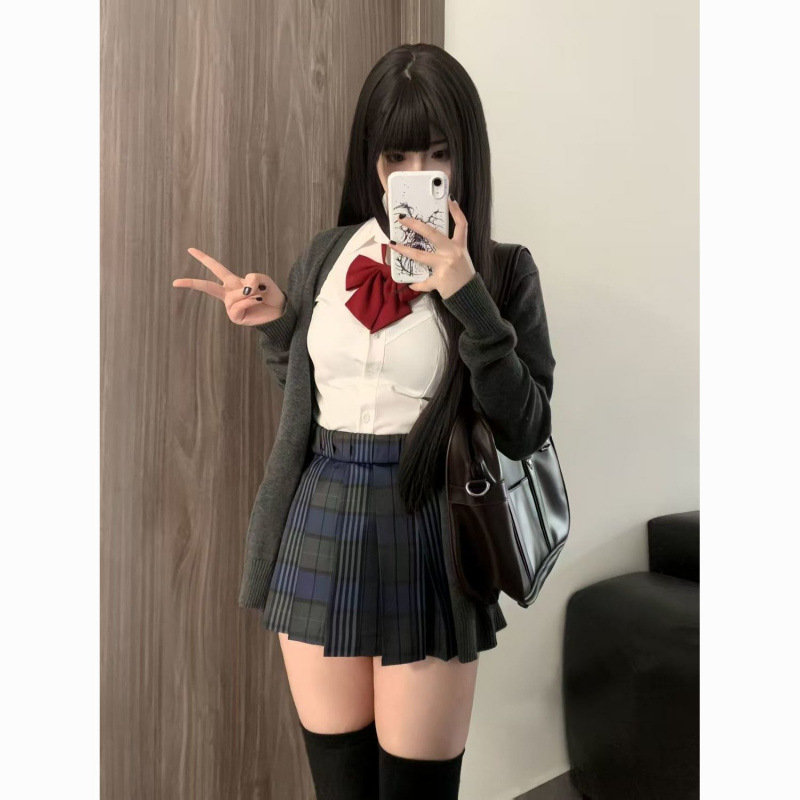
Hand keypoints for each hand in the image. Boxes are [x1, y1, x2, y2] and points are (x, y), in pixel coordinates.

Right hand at [172, 248, 286, 325]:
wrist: (280, 311)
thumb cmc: (270, 294)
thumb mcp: (262, 279)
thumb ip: (251, 278)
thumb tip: (243, 289)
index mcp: (233, 282)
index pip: (216, 268)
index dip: (204, 258)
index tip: (190, 249)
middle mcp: (229, 293)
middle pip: (207, 286)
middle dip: (191, 282)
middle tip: (175, 282)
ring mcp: (230, 306)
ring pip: (232, 296)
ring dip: (246, 294)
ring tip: (257, 295)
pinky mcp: (235, 317)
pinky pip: (237, 305)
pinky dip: (249, 301)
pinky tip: (256, 301)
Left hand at [386, 196, 475, 298]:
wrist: (469, 296)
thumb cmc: (463, 277)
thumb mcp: (461, 259)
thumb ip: (449, 250)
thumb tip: (431, 243)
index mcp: (460, 246)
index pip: (462, 224)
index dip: (456, 211)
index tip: (449, 199)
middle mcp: (453, 253)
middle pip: (433, 234)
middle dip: (416, 225)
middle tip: (402, 219)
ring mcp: (445, 266)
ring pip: (420, 255)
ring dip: (404, 250)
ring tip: (393, 245)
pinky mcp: (439, 280)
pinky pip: (423, 282)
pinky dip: (416, 284)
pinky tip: (410, 283)